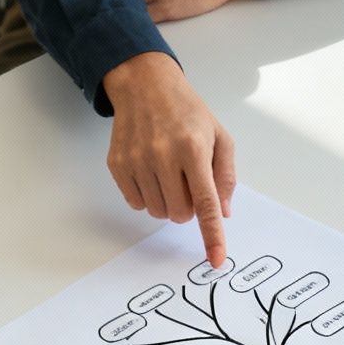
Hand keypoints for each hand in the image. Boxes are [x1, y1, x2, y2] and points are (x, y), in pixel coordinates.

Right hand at [102, 52, 237, 266]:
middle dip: (189, 207)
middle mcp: (163, 155)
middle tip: (188, 182)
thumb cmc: (187, 111)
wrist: (145, 86)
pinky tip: (150, 172)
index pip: (206, 202)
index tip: (216, 258)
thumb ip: (226, 175)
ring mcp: (137, 161)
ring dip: (168, 203)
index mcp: (194, 148)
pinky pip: (136, 203)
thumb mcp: (219, 135)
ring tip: (169, 174)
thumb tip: (223, 213)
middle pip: (180, 213)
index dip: (212, 234)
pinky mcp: (118, 165)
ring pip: (157, 212)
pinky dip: (147, 196)